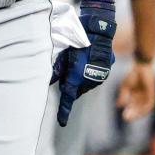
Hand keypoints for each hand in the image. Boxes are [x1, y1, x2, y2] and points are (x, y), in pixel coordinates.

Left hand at [52, 12, 116, 126]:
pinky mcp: (105, 72)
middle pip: (75, 91)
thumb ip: (57, 71)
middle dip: (70, 86)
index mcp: (76, 78)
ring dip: (80, 80)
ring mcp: (98, 77)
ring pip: (85, 85)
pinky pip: (93, 79)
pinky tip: (87, 61)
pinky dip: (88, 75)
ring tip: (77, 63)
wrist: (98, 32)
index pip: (67, 99)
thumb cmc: (78, 43)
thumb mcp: (64, 56)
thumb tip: (49, 81)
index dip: (64, 112)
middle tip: (66, 71)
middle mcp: (88, 81)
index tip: (61, 122)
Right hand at [117, 61, 154, 120]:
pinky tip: (140, 111)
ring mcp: (148, 95)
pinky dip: (145, 108)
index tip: (124, 117)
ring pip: (144, 108)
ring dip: (138, 113)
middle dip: (133, 114)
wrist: (141, 66)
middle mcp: (142, 97)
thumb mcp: (125, 87)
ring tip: (132, 116)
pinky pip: (150, 104)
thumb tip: (118, 106)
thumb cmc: (133, 75)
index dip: (129, 112)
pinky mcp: (152, 93)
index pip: (133, 107)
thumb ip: (123, 96)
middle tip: (126, 119)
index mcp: (136, 96)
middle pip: (138, 109)